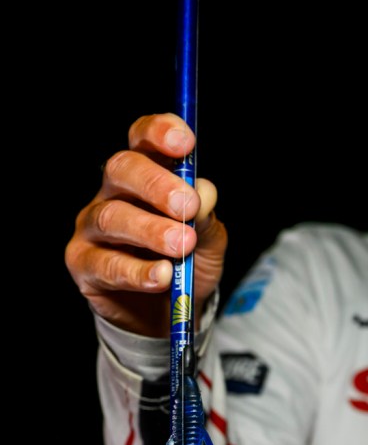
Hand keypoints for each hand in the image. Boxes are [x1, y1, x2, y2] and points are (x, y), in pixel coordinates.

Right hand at [65, 113, 226, 336]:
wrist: (169, 312)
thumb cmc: (187, 262)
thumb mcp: (208, 239)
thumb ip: (206, 217)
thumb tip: (203, 193)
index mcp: (146, 175)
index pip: (142, 139)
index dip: (158, 133)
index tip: (185, 143)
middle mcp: (113, 193)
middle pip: (121, 169)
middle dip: (156, 184)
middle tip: (186, 206)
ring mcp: (92, 227)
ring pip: (112, 217)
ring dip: (150, 230)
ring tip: (182, 246)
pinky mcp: (82, 263)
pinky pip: (106, 264)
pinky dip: (138, 271)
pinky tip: (162, 275)